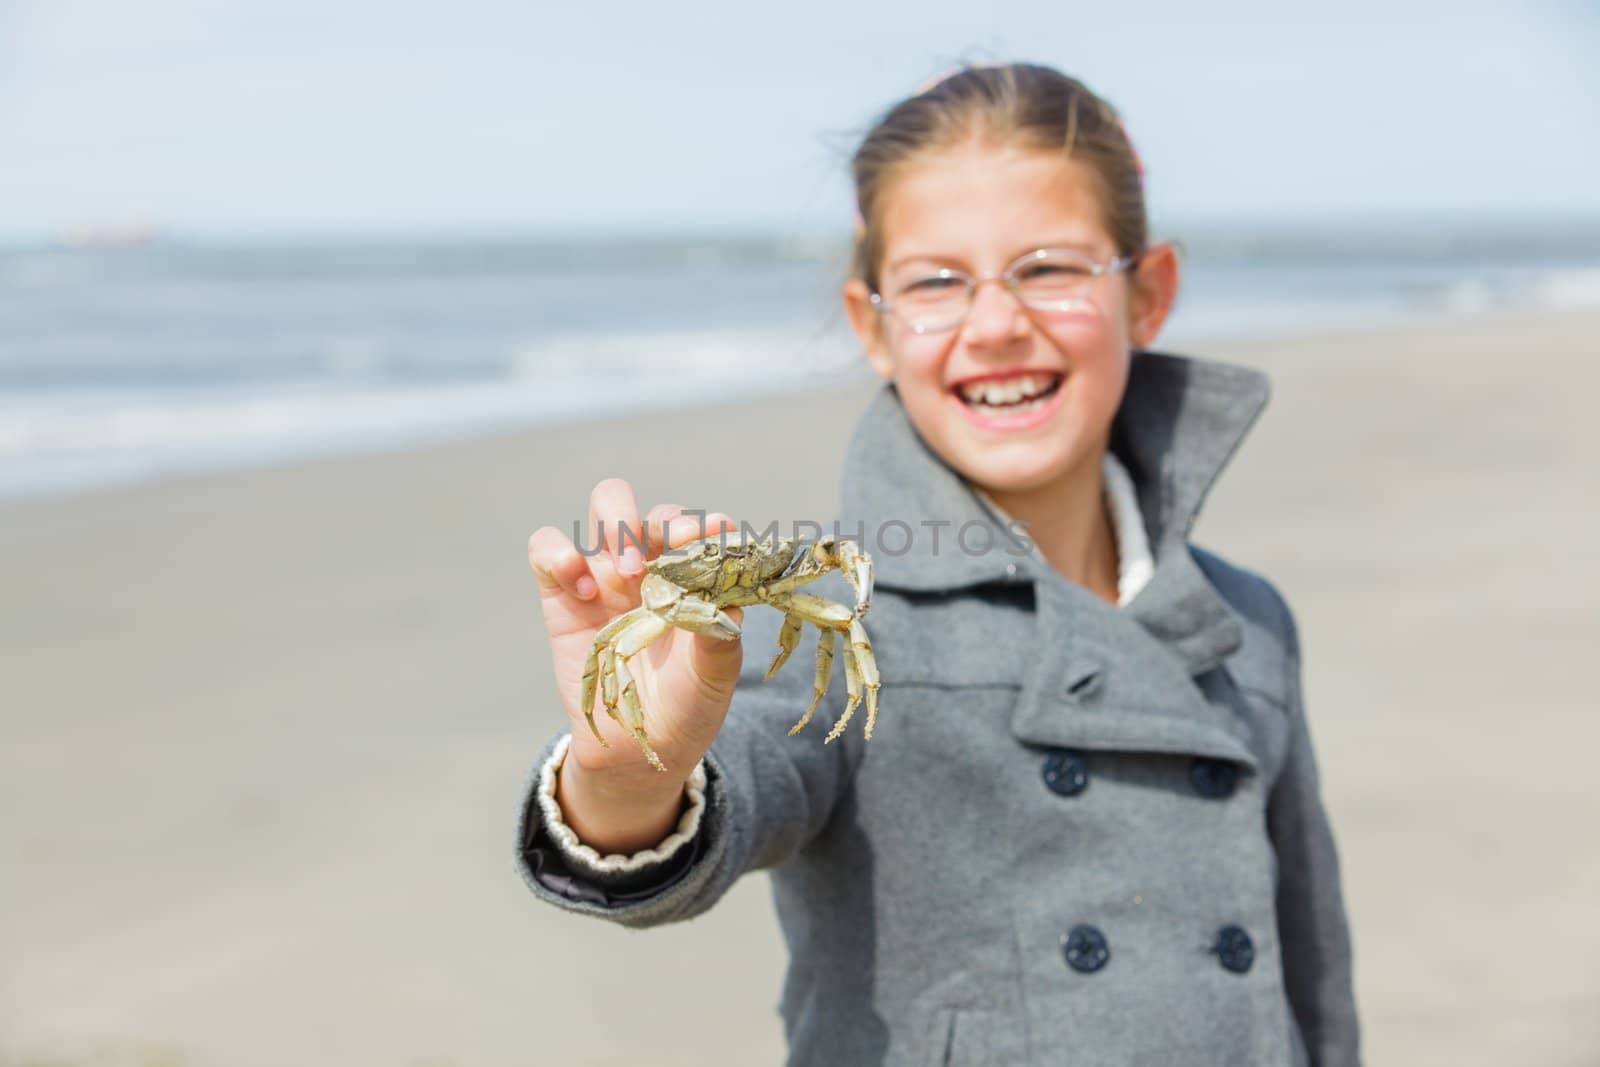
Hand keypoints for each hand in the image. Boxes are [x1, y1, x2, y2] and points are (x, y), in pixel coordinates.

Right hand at [528, 478, 742, 783]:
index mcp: (693, 578)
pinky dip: (560, 555)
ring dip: (616, 525)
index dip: (706, 525)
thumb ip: (721, 638)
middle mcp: (652, 566)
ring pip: (604, 507)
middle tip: (661, 559)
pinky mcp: (562, 593)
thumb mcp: (715, 677)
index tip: (716, 533)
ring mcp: (607, 575)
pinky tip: (584, 590)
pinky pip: (547, 549)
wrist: (637, 746)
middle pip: (651, 509)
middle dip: (658, 520)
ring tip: (629, 575)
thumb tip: (728, 603)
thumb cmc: (685, 704)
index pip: (700, 529)